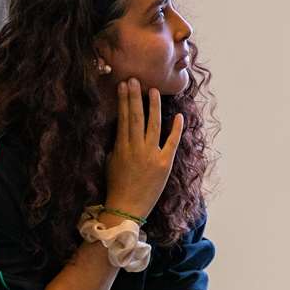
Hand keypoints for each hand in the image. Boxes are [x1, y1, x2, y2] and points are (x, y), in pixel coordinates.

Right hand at [105, 79, 184, 218]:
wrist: (127, 209)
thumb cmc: (117, 186)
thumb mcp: (111, 162)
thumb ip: (117, 144)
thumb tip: (121, 127)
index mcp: (121, 147)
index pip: (123, 118)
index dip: (124, 100)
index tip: (123, 85)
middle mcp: (136, 149)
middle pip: (136, 117)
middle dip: (135, 97)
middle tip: (135, 79)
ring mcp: (151, 155)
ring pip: (153, 125)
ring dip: (154, 106)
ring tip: (154, 91)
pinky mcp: (165, 164)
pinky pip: (172, 142)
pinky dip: (176, 129)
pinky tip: (178, 115)